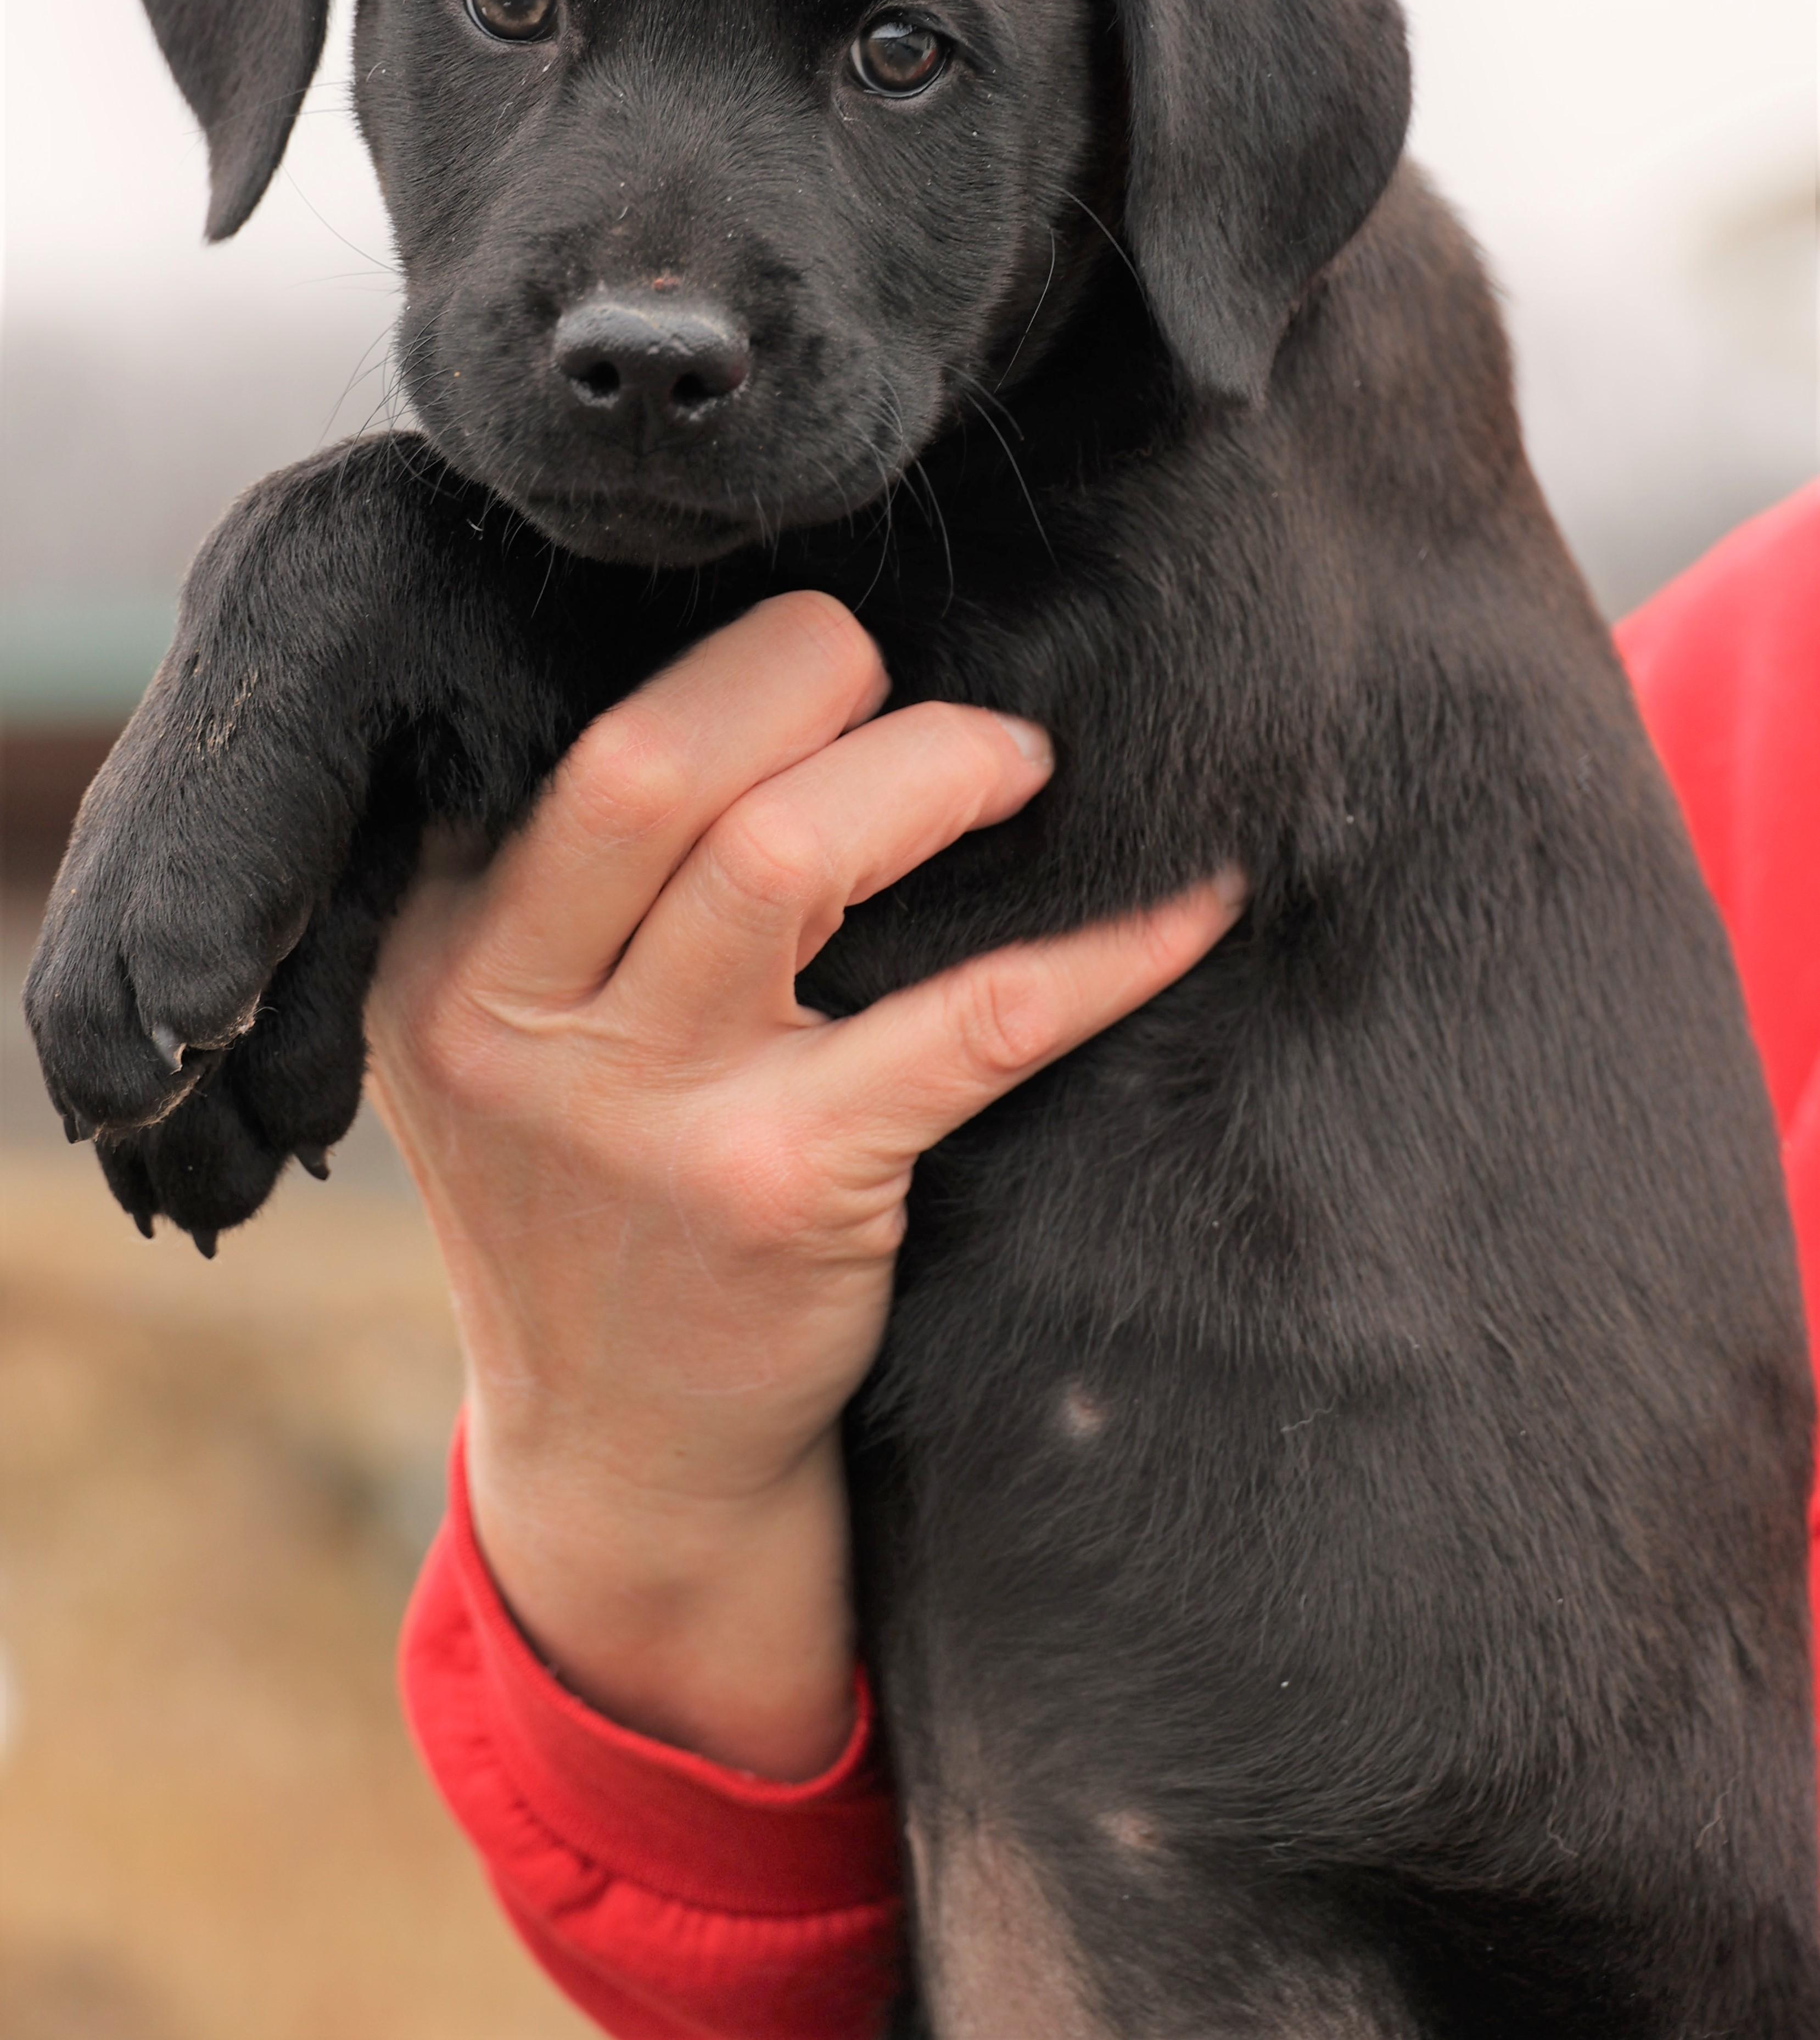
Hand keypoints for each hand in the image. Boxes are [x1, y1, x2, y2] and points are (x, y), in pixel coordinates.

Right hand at [366, 593, 1244, 1777]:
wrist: (620, 1457)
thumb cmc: (593, 1203)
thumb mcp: (502, 1039)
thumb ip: (571, 888)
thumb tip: (779, 690)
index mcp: (437, 947)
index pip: (570, 735)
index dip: (724, 661)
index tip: (825, 659)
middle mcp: (508, 1013)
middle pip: (657, 761)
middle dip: (812, 672)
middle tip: (908, 686)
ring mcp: (641, 1107)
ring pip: (789, 854)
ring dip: (936, 770)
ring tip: (1017, 767)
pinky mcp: (778, 1186)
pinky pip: (973, 1020)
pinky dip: (1101, 948)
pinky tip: (1192, 904)